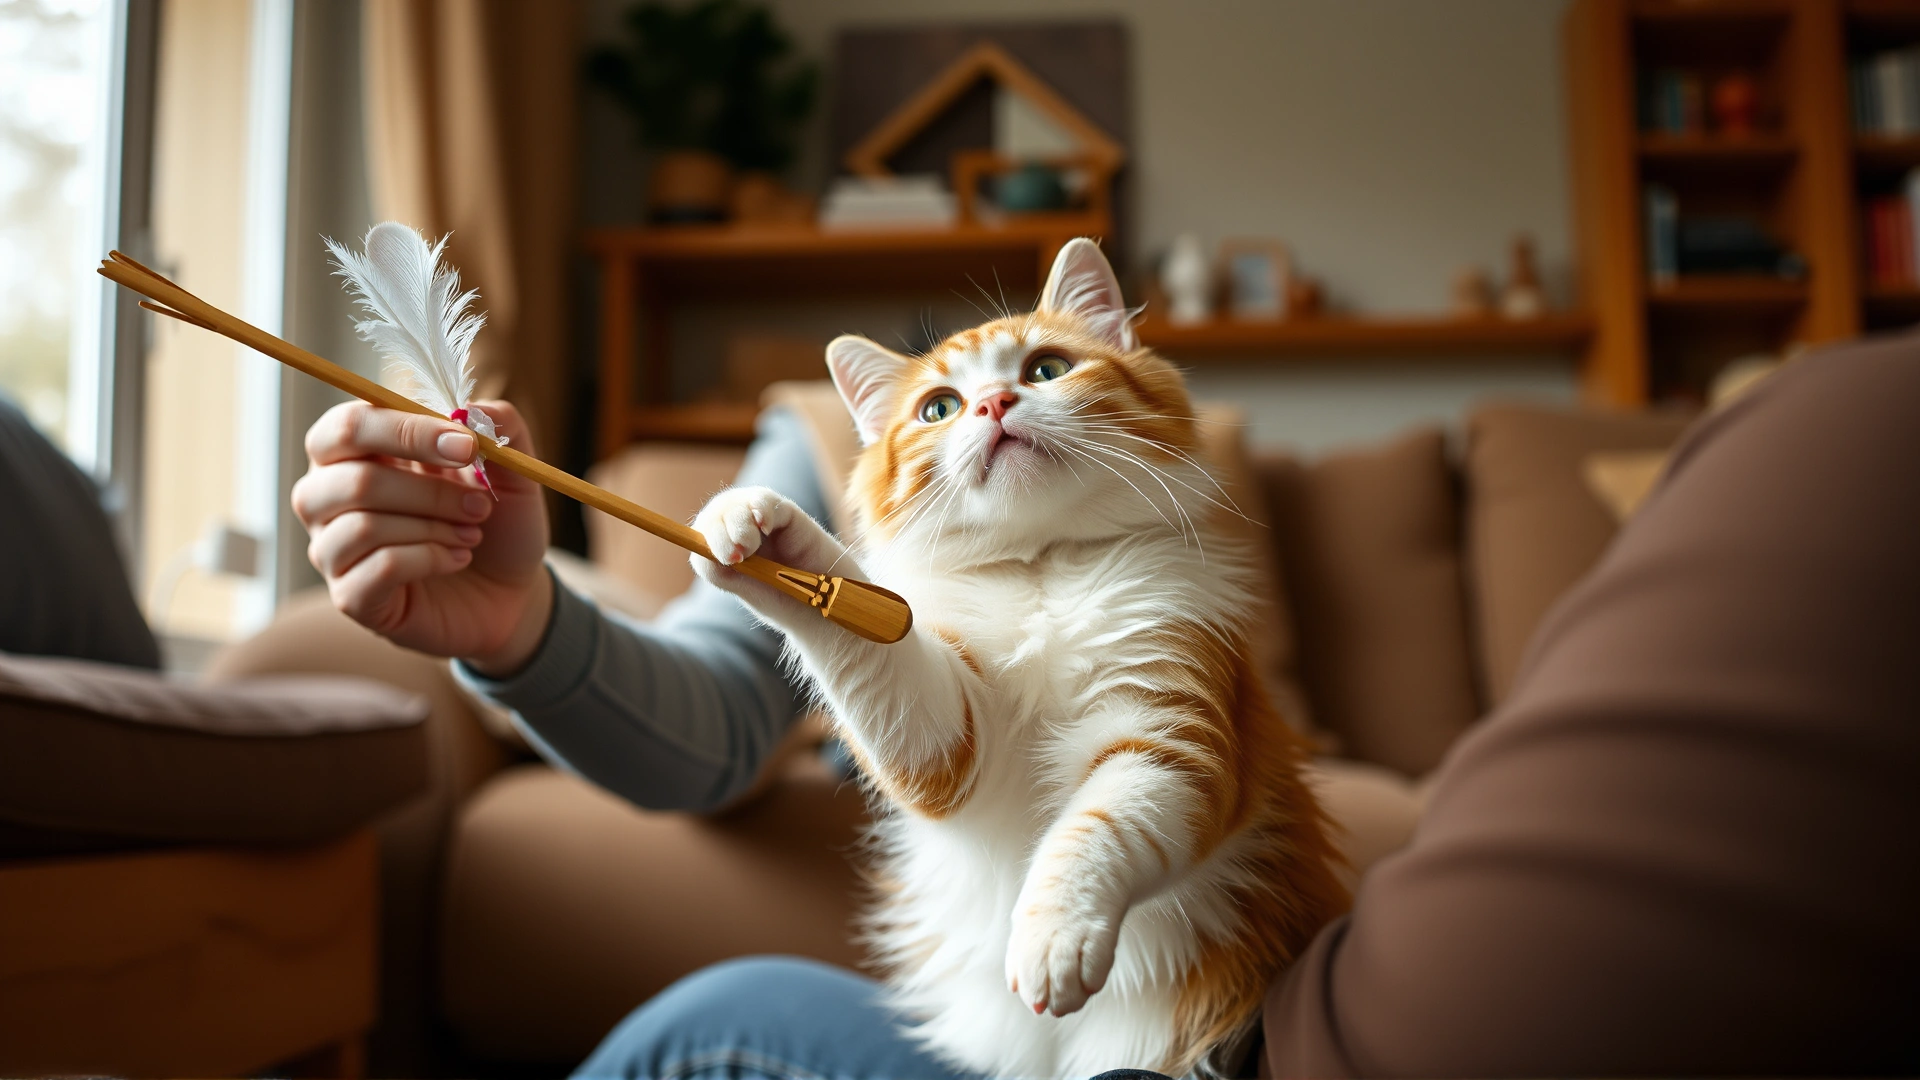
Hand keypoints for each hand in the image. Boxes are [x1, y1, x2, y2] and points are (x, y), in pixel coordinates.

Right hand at [292, 399, 550, 673]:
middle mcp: (329, 497)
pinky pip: (379, 567)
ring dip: (433, 527)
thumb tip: (470, 407)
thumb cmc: (498, 522)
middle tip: (480, 504)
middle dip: (429, 491)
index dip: (407, 430)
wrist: (509, 592)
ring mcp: (332, 548)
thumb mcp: (513, 469)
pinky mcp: (350, 595)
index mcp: (356, 452)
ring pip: (362, 526)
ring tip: (472, 534)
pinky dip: (430, 559)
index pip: (349, 426)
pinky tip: (457, 559)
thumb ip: (499, 426)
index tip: (467, 447)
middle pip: (352, 479)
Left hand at [690, 485, 855, 634]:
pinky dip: (761, 509)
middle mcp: (740, 530)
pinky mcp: (785, 513)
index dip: (707, 540)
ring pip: (737, 504)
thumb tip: (701, 551)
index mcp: (725, 549)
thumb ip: (718, 570)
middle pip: (717, 513)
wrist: (824, 606)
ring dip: (739, 524)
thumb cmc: (783, 598)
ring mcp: (762, 519)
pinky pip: (765, 500)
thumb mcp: (745, 588)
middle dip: (721, 533)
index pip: (701, 535)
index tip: (726, 559)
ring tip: (750, 547)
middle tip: (737, 556)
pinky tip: (765, 526)